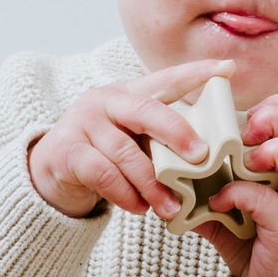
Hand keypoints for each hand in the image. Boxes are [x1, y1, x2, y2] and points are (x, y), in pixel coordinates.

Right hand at [27, 56, 241, 220]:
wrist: (49, 175)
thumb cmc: (103, 157)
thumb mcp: (132, 140)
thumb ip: (158, 141)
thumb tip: (205, 160)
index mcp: (128, 94)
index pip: (166, 79)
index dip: (197, 73)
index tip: (228, 68)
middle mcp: (104, 101)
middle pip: (146, 110)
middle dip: (177, 133)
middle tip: (201, 157)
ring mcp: (82, 123)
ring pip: (126, 153)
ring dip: (152, 184)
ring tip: (170, 206)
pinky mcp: (66, 152)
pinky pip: (104, 174)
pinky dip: (125, 194)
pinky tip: (138, 208)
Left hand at [192, 93, 277, 276]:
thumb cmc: (256, 244)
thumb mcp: (228, 208)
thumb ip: (207, 186)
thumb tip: (167, 169)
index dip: (273, 110)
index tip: (244, 116)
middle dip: (276, 120)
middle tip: (246, 128)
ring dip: (272, 152)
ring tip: (245, 157)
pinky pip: (270, 204)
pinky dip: (241, 195)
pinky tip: (219, 201)